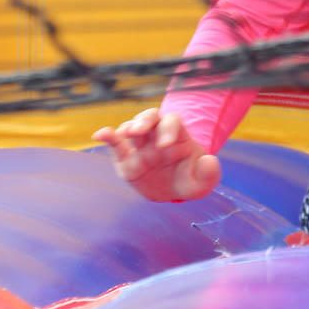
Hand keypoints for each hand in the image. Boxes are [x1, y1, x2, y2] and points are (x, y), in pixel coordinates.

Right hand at [93, 110, 221, 202]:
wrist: (172, 191)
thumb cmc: (189, 180)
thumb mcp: (203, 182)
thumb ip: (209, 173)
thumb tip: (209, 160)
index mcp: (178, 136)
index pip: (173, 122)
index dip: (169, 130)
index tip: (166, 145)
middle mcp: (157, 135)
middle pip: (151, 117)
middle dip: (145, 121)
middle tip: (139, 130)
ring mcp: (141, 145)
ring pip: (133, 126)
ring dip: (128, 127)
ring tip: (125, 134)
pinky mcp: (126, 158)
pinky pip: (116, 144)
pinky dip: (108, 136)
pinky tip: (99, 134)